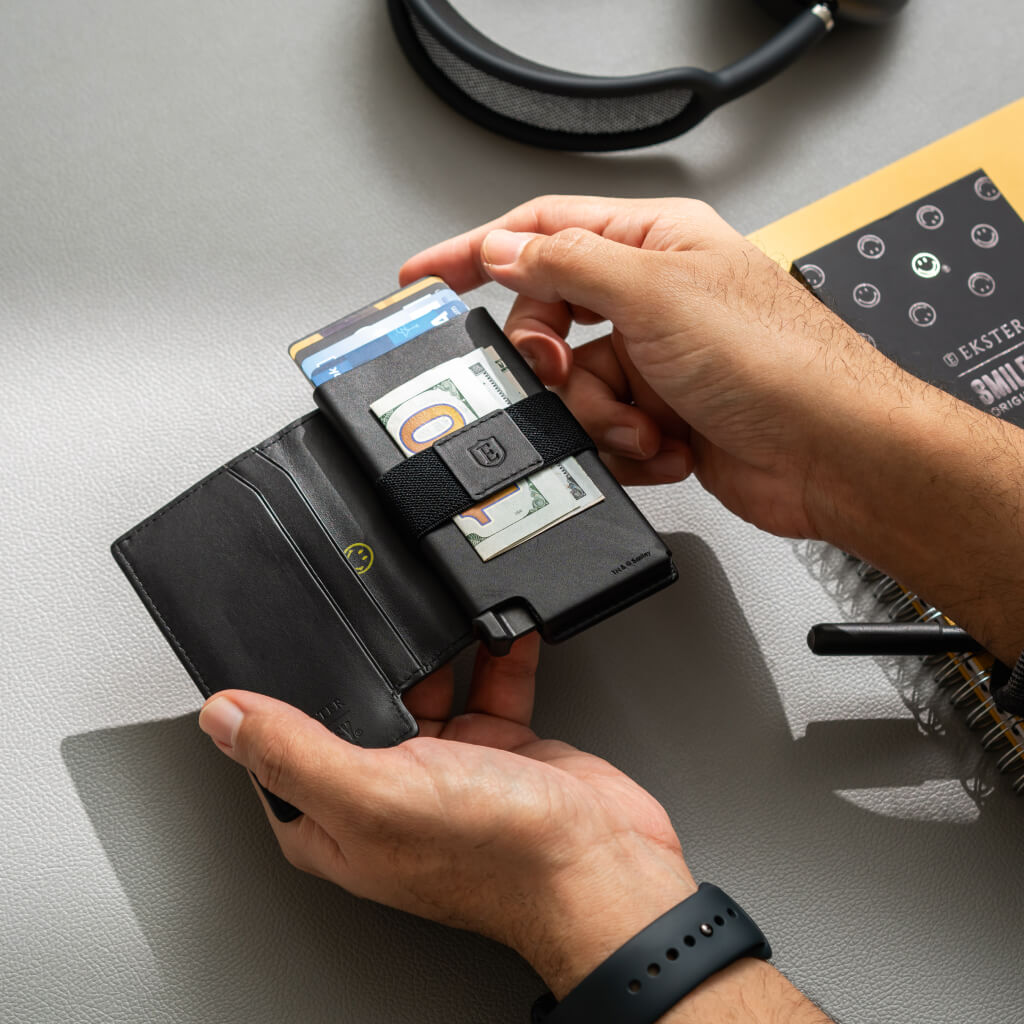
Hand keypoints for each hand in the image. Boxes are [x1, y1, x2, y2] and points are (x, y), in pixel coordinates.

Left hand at [197, 636, 696, 997]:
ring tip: (439, 610)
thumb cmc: (499, 859)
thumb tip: (222, 716)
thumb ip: (295, 751)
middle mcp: (385, 793)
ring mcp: (445, 767)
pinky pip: (485, 679)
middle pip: (355, 703)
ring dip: (434, 646)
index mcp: (335, 819)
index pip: (276, 748)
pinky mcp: (496, 744)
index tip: (268, 646)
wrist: (604, 868)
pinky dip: (493, 648)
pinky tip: (495, 623)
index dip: (270, 698)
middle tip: (368, 610)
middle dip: (366, 659)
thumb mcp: (376, 794)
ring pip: (425, 681)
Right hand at [400, 195, 890, 539]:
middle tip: (564, 377)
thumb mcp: (657, 294)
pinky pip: (602, 433)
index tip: (424, 276)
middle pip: (549, 324)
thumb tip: (504, 251)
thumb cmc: (777, 363)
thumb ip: (568, 267)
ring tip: (647, 426)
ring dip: (603, 418)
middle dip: (556, 365)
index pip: (542, 232)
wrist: (831, 455)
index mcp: (653, 245)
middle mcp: (651, 300)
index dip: (477, 252)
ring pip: (574, 391)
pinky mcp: (660, 419)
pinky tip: (667, 446)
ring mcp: (655, 364)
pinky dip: (627, 448)